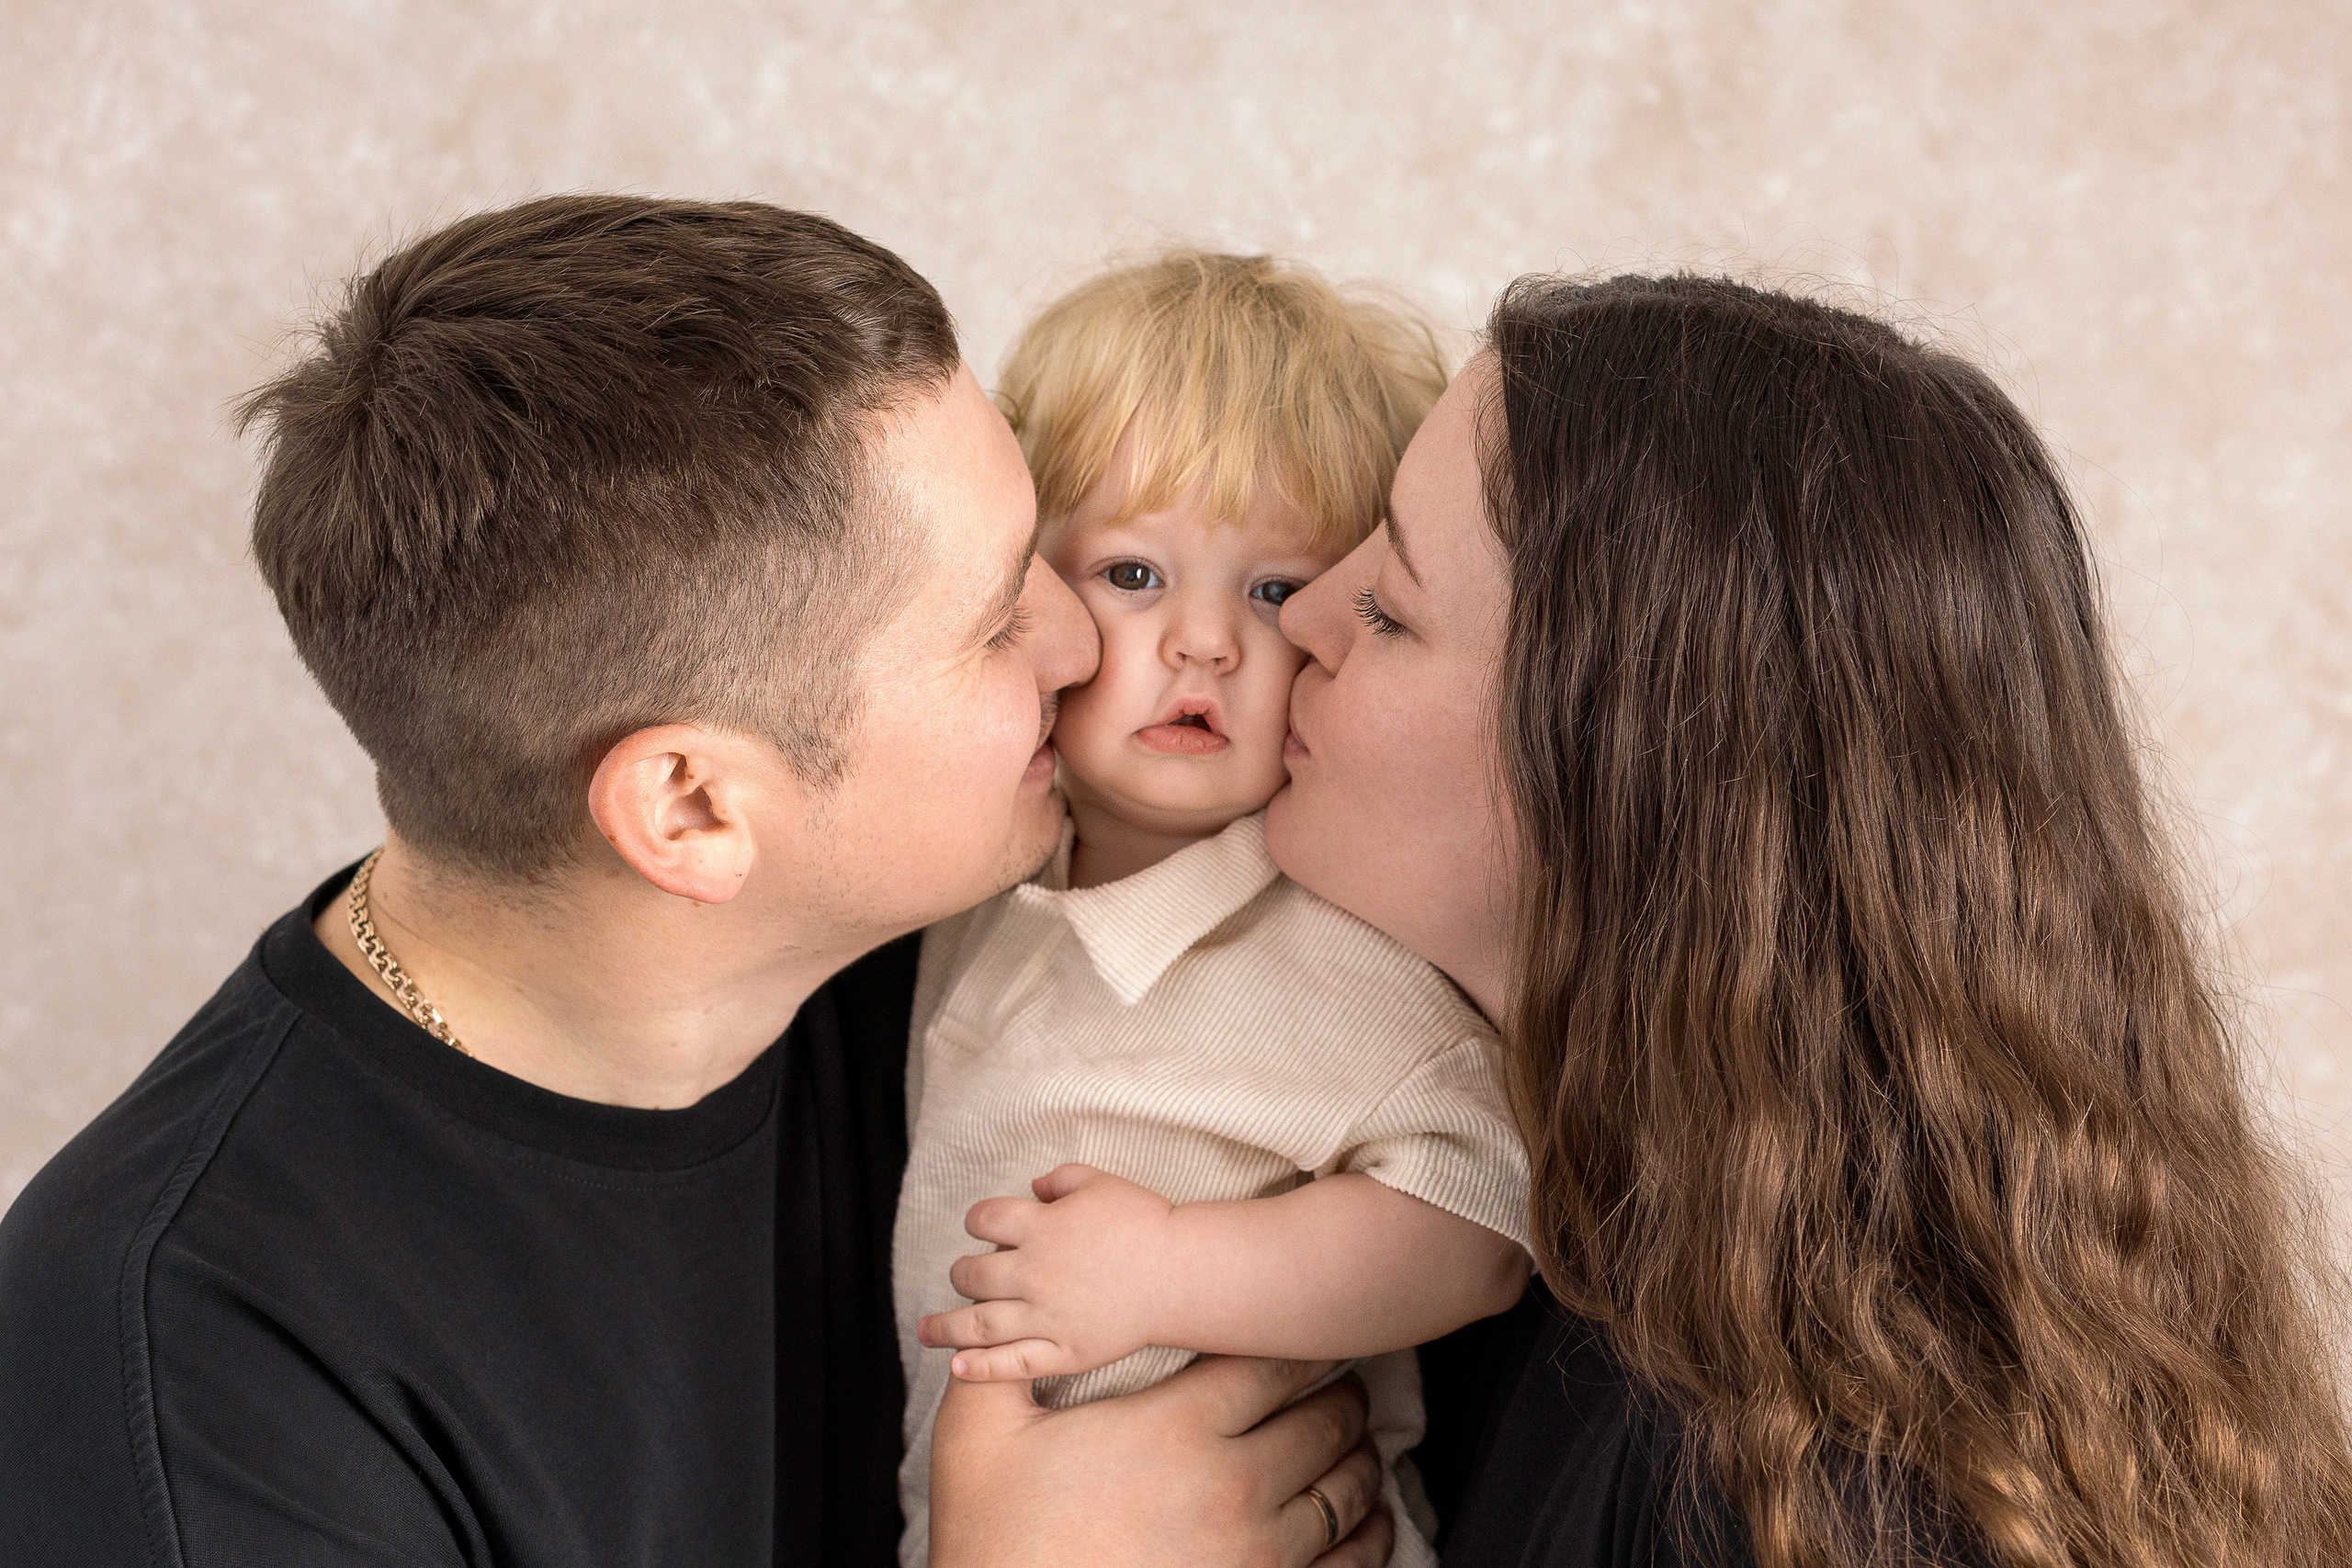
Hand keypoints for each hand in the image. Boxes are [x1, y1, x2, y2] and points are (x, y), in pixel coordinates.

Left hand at [918, 1163, 1175, 1380]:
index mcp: (1040, 1226)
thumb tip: (1034, 1190)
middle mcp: (1033, 1272)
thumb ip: (1059, 1181)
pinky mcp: (1064, 1350)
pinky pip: (1013, 1363)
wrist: (1181, 1272)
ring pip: (980, 1323)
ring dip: (946, 1326)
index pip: (984, 1219)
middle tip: (962, 1275)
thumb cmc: (1144, 1222)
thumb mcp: (1099, 1182)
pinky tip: (956, 1368)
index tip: (980, 1225)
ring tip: (925, 1330)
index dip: (977, 1220)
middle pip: (973, 1273)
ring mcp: (1045, 1316)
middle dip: (962, 1272)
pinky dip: (980, 1367)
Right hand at [928, 1355, 1394, 1567]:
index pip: (1273, 1364)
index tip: (1305, 1338)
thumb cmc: (994, 1544)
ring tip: (1361, 1447)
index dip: (1299, 1345)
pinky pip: (1348, 1566)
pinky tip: (1369, 1522)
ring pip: (1347, 1492)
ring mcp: (1258, 1556)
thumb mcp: (976, 1438)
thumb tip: (1003, 1313)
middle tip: (1342, 1387)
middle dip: (1340, 1399)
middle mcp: (1234, 1486)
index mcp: (1176, 1429)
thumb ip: (996, 1363)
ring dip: (1360, 1462)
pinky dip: (1370, 1537)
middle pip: (1327, 1421)